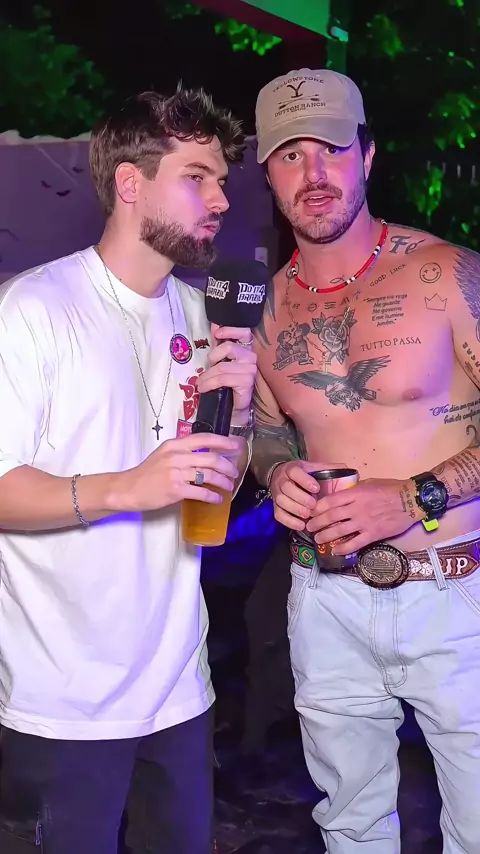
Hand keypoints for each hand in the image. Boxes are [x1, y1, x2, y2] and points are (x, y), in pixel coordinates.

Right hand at [116, 433, 241, 512]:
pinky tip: (217, 499)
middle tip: (235, 472)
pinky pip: (201, 492)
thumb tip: (207, 456)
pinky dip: (212, 496)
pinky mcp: (176, 490)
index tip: (236, 445)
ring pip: (209, 475)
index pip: (204, 438)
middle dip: (227, 465)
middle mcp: (177, 456)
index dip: (223, 441)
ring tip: (229, 486)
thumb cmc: (147, 473)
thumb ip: (183, 452)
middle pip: (211, 458)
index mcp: (175, 444)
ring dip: (223, 481)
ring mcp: (176, 473)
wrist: (129, 488)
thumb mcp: (164, 455)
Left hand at [196, 324, 256, 417]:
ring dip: (207, 376)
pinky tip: (203, 388)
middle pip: (229, 347)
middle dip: (213, 357)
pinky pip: (224, 378)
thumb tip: (215, 326)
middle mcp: (251, 357)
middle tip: (208, 368)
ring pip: (223, 366)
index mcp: (246, 349)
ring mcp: (251, 370)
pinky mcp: (247, 382)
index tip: (216, 334)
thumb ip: (219, 344)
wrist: (231, 408)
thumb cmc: (225, 384)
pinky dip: (210, 383)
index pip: (245, 332)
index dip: (230, 330)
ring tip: (201, 383)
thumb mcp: (220, 360)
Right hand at [270, 460, 345, 531]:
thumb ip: (330, 469)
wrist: (283, 477)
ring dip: (294, 509)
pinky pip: (278, 514)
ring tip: (307, 516)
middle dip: (300, 497)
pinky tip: (301, 525)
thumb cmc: (304, 474)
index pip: (295, 472)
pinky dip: (289, 521)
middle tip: (312, 506)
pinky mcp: (275, 506)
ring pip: (281, 501)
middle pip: (286, 488)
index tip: (316, 488)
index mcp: (292, 469)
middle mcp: (282, 480)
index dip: (304, 480)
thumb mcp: (315, 468)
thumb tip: (350, 472)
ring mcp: (277, 493)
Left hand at [306, 478, 420, 553]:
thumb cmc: (391, 488)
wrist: (411, 500)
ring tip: (318, 539)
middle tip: (309, 527)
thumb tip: (343, 494)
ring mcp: (365, 522)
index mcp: (355, 493)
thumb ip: (355, 490)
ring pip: (339, 531)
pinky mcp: (373, 534)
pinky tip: (335, 550)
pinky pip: (355, 543)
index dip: (318, 507)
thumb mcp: (370, 483)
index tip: (311, 511)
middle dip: (317, 523)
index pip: (331, 501)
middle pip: (331, 517)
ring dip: (326, 536)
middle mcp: (357, 508)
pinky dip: (343, 548)